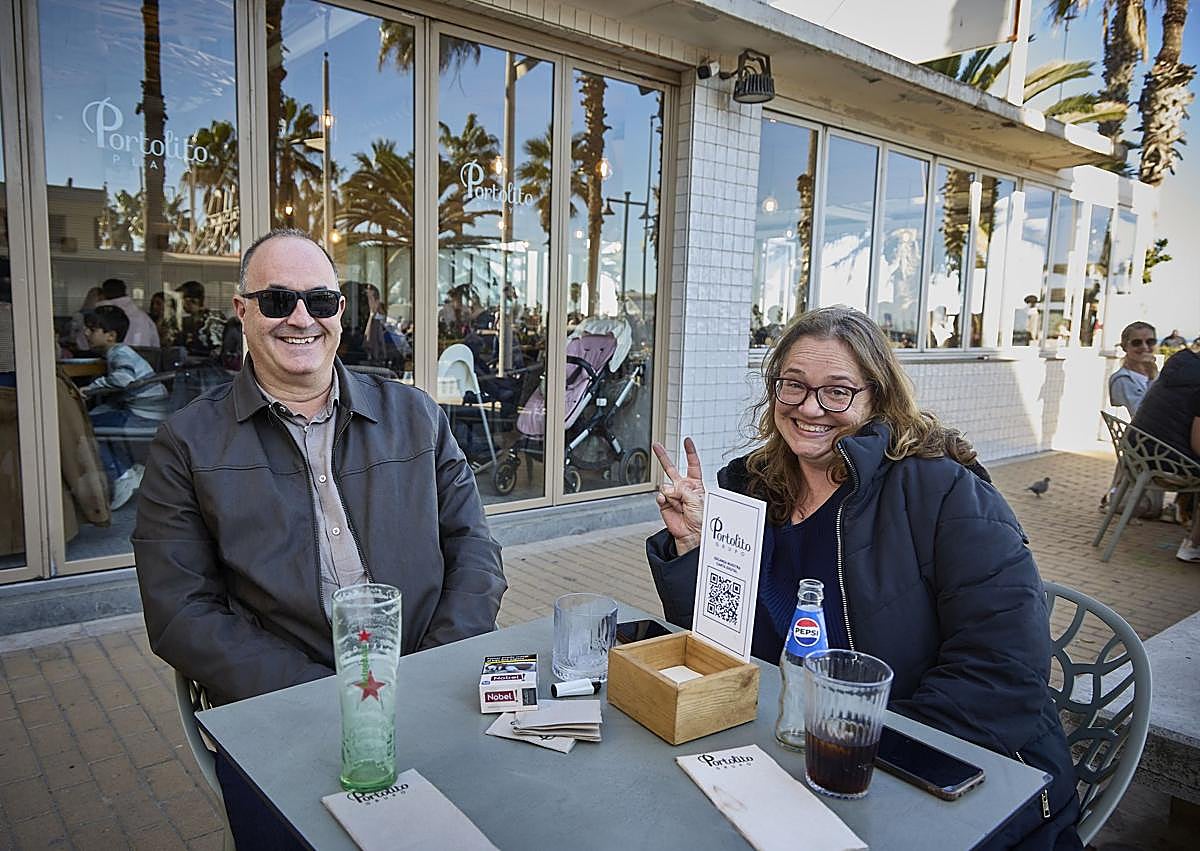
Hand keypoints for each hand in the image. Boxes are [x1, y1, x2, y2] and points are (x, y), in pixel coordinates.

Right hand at [652, 437, 704, 555]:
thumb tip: (670, 488)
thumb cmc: (701, 519)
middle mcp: (683, 488)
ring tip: (679, 505)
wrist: (692, 534)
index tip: (687, 441)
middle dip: (663, 456)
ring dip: (673, 495)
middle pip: (671, 468)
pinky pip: (660, 495)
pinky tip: (669, 504)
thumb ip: (683, 489)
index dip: (690, 452)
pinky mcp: (664, 504)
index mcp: (695, 484)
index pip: (693, 464)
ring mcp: (673, 495)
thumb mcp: (697, 499)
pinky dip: (664, 499)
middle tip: (656, 445)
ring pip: (666, 485)